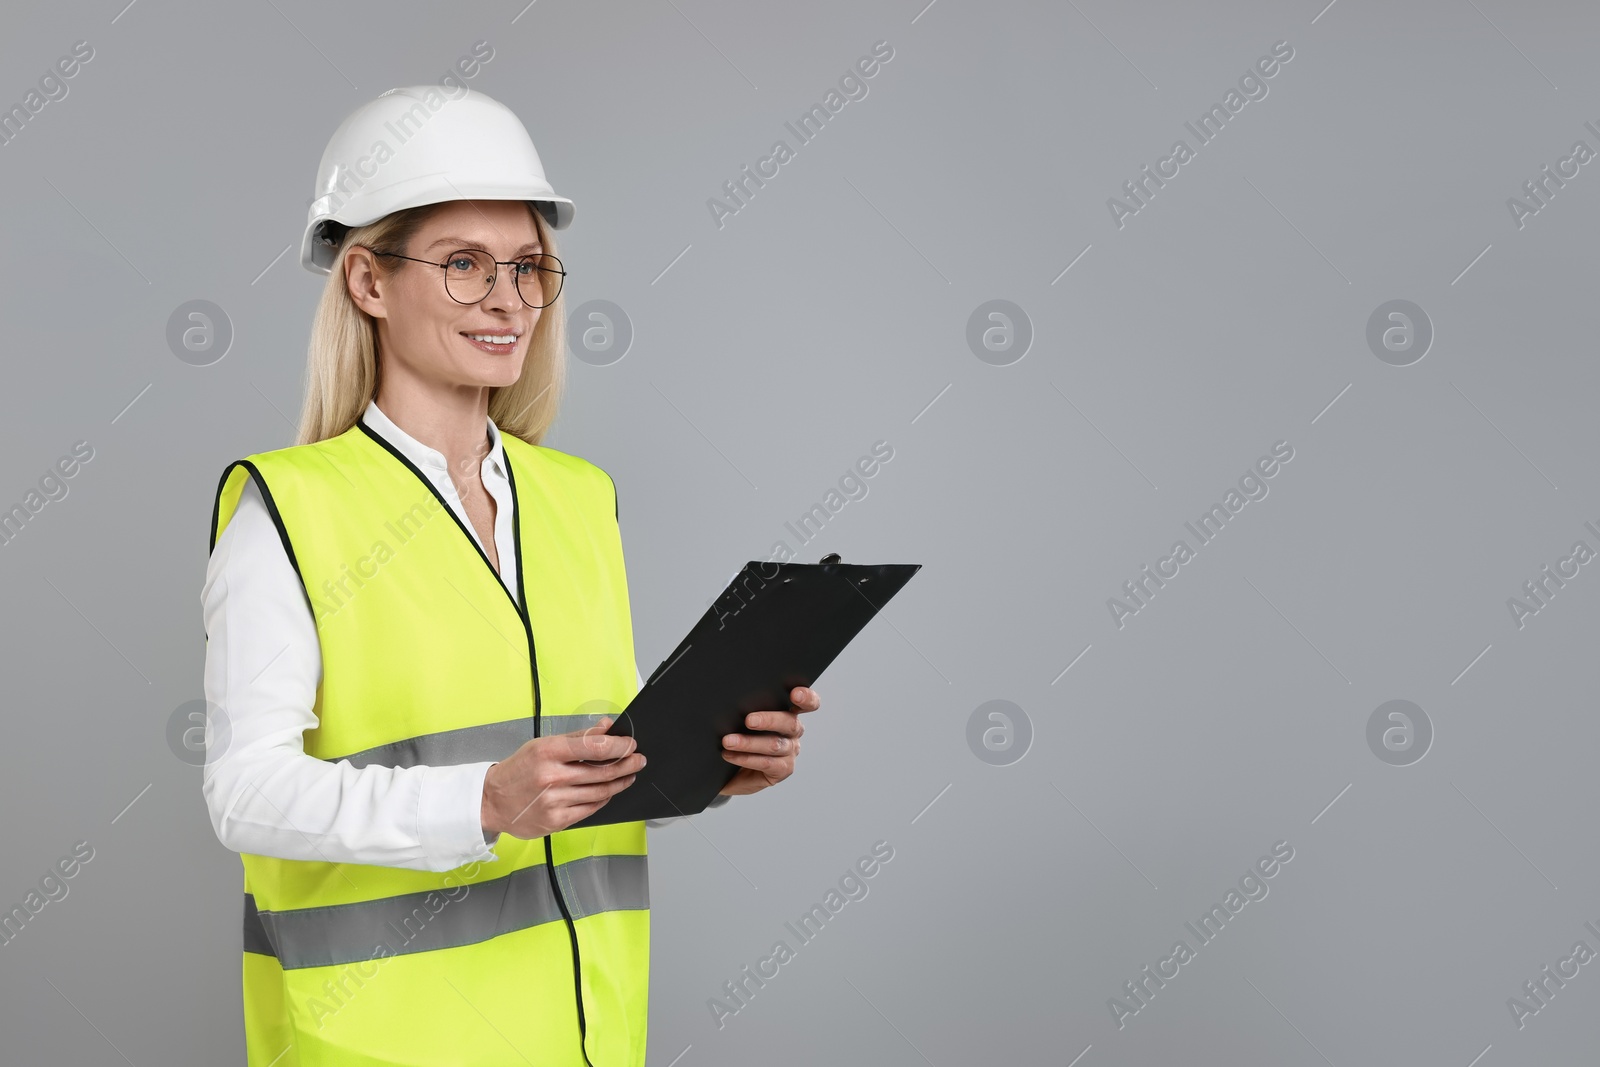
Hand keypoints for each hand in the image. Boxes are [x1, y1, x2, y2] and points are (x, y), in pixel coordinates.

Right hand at [481, 718, 645, 837]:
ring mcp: (554, 801)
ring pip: (600, 792)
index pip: (594, 747)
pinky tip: (608, 792)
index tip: (630, 744)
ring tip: (628, 776)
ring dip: (619, 783)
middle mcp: (552, 777)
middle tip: (638, 760)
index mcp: (548, 752)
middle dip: (626, 765)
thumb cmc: (518, 771)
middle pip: (602, 772)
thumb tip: (606, 728)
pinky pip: (590, 809)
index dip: (618, 746)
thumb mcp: (542, 745)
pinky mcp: (556, 820)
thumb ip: (578, 737)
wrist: (491, 801)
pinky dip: (603, 799)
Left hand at [719, 686, 819, 795]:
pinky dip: (746, 759)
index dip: (806, 698)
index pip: (807, 703)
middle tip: (748, 720)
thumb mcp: (740, 719)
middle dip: (769, 720)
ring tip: (728, 741)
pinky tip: (730, 755)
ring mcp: (790, 751)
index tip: (795, 694)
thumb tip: (735, 699)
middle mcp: (793, 731)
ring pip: (774, 745)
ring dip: (748, 742)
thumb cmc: (736, 735)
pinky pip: (766, 763)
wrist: (729, 769)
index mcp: (788, 711)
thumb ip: (746, 708)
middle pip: (789, 723)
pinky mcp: (783, 770)